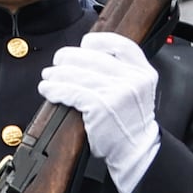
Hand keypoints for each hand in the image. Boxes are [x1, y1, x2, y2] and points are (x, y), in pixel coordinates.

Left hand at [38, 32, 159, 192]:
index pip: (120, 44)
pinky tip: (48, 90)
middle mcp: (133, 79)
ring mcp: (118, 93)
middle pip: (93, 57)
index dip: (98, 42)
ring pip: (79, 74)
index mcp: (144, 72)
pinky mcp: (101, 107)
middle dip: (69, 57)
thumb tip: (88, 53)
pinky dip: (55, 89)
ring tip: (48, 77)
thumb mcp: (138, 91)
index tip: (84, 45)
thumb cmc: (131, 122)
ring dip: (57, 74)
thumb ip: (123, 71)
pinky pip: (71, 92)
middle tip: (58, 61)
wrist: (136, 150)